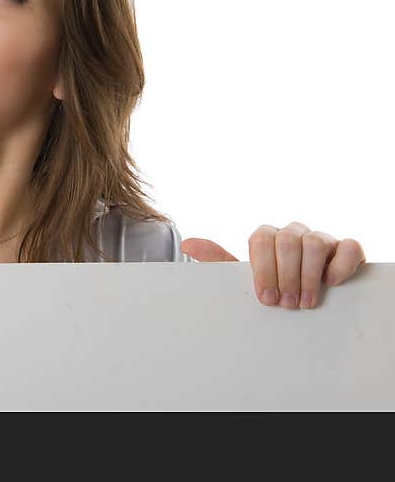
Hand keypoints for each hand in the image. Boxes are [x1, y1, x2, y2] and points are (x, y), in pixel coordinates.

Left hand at [181, 221, 366, 309]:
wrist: (305, 293)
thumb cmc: (272, 284)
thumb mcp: (245, 276)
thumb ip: (219, 259)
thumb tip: (187, 244)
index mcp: (267, 237)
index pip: (260, 239)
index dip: (263, 269)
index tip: (265, 297)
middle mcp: (293, 233)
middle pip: (288, 240)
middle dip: (285, 275)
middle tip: (286, 303)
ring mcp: (321, 238)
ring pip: (315, 242)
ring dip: (309, 275)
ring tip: (305, 301)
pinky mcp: (346, 249)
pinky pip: (349, 246)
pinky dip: (340, 264)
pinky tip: (331, 282)